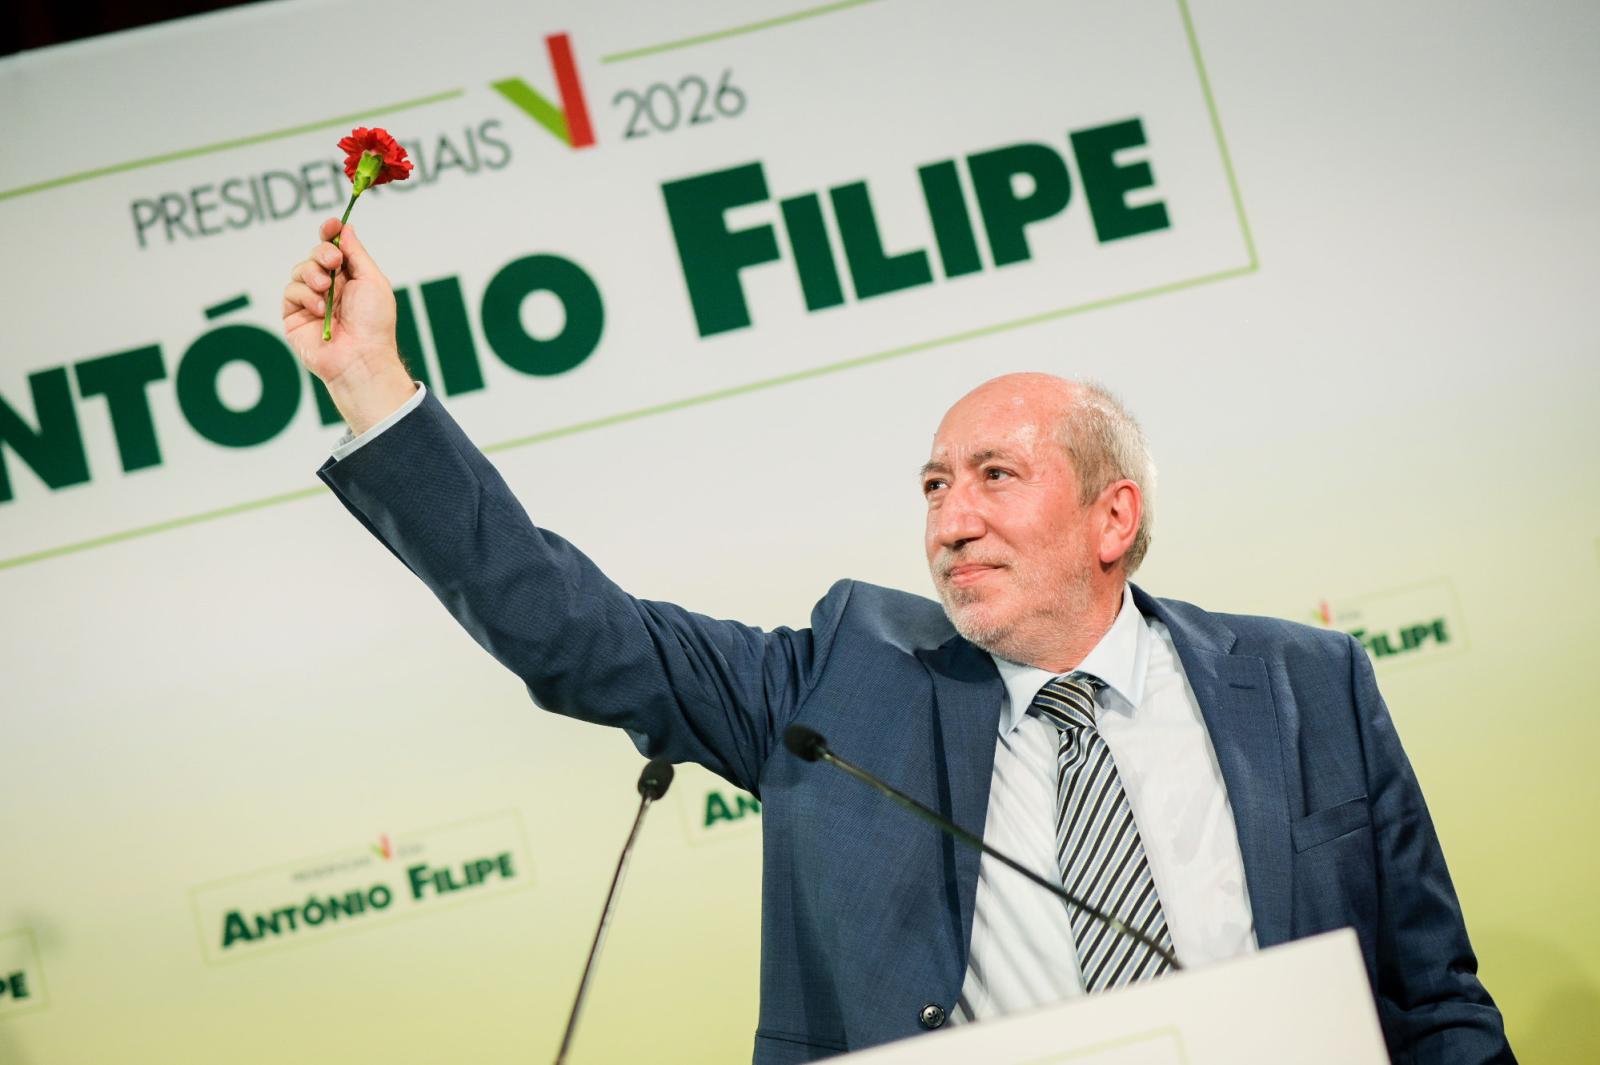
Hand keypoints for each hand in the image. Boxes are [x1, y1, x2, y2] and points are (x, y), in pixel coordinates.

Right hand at [282, 218, 415, 433]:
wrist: (361, 356)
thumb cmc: (374, 323)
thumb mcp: (372, 281)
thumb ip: (356, 253)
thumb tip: (346, 227)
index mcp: (351, 279)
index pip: (335, 248)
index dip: (331, 233)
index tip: (331, 223)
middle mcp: (330, 288)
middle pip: (316, 254)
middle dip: (323, 252)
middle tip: (333, 262)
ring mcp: (311, 301)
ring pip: (300, 269)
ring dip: (313, 274)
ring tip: (326, 289)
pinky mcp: (294, 315)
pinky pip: (290, 290)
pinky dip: (305, 295)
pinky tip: (320, 309)